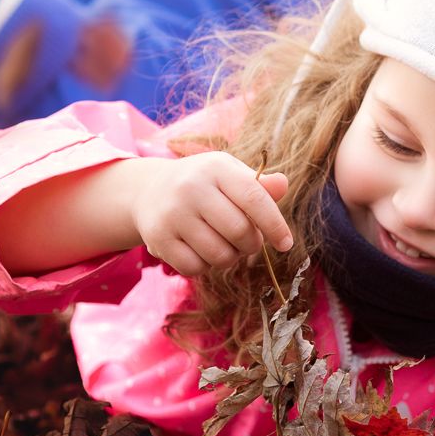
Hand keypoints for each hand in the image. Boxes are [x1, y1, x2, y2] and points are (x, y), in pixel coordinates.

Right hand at [128, 151, 292, 276]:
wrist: (149, 190)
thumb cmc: (203, 184)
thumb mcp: (230, 174)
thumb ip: (259, 185)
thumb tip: (283, 185)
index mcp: (216, 168)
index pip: (254, 198)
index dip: (275, 225)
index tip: (286, 243)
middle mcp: (191, 187)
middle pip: (240, 232)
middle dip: (251, 244)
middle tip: (247, 241)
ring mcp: (172, 213)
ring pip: (219, 255)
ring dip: (230, 258)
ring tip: (223, 244)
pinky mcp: (158, 238)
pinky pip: (195, 268)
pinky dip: (205, 266)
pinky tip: (200, 250)